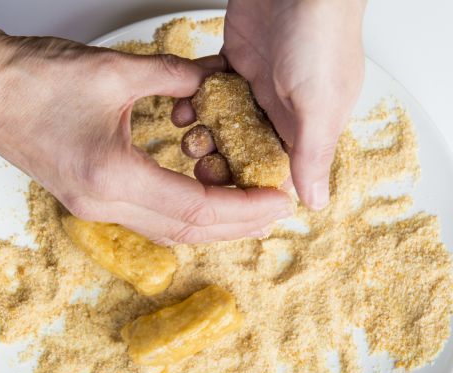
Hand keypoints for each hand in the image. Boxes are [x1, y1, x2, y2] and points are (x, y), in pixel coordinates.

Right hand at [0, 37, 292, 243]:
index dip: (244, 207)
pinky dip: (181, 210)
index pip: (196, 209)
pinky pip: (146, 216)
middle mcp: (101, 204)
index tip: (277, 199)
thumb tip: (212, 81)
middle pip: (186, 231)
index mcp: (112, 177)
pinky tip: (201, 192)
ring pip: (166, 230)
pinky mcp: (86, 198)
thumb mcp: (117, 71)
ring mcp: (91, 206)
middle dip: (237, 224)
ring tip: (246, 206)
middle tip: (273, 210)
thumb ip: (175, 77)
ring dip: (211, 222)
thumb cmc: (33, 79)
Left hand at [173, 0, 365, 208]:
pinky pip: (208, 88)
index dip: (249, 186)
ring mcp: (256, 85)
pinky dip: (195, 95)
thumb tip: (315, 202)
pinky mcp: (234, 62)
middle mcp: (281, 110)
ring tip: (190, 127)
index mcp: (307, 126)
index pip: (275, 170)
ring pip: (221, 121)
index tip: (224, 195)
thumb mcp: (320, 104)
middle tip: (200, 160)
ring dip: (203, 128)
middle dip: (218, 159)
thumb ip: (312, 153)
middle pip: (242, 150)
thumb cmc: (320, 35)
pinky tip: (186, 100)